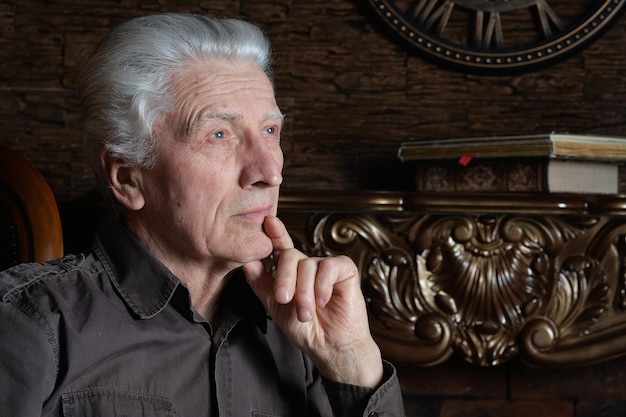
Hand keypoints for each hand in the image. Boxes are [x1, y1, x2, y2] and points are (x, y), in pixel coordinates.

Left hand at [242, 216, 382, 386]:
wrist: (329, 347)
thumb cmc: (305, 329)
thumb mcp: (275, 306)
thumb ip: (261, 283)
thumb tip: (245, 261)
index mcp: (291, 271)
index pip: (281, 247)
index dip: (275, 233)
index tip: (268, 222)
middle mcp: (308, 265)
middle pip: (290, 255)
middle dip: (284, 279)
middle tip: (284, 300)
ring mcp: (326, 266)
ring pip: (308, 265)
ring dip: (304, 292)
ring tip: (306, 313)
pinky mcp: (345, 270)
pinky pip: (328, 266)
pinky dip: (322, 286)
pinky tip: (323, 301)